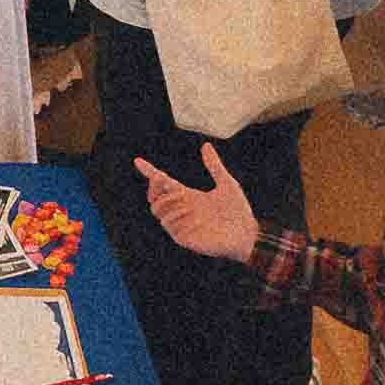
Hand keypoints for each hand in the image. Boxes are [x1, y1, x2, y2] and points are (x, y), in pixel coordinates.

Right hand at [137, 135, 262, 267]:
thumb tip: (205, 145)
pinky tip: (197, 219)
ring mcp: (181, 225)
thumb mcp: (227, 184)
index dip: (149, 172)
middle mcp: (182, 210)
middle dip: (156, 189)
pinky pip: (170, 226)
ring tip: (188, 203)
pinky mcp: (184, 239)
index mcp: (189, 196)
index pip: (163, 184)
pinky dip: (180, 218)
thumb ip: (214, 165)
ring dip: (170, 203)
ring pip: (158, 211)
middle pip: (154, 199)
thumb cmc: (238, 211)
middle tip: (170, 185)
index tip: (137, 161)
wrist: (247, 235)